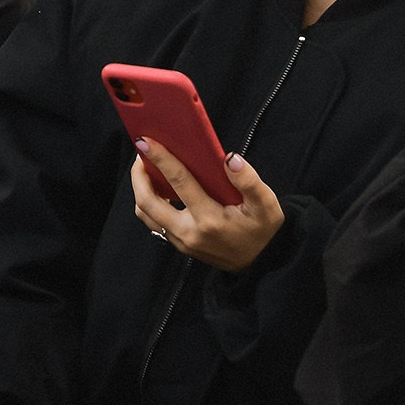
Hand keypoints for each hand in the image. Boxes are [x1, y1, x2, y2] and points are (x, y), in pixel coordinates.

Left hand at [130, 141, 283, 272]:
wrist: (262, 263)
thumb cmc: (263, 231)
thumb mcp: (266, 206)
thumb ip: (249, 181)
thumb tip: (230, 159)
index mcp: (210, 219)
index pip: (178, 183)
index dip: (160, 159)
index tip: (144, 141)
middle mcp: (189, 232)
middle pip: (148, 202)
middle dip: (138, 176)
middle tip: (141, 154)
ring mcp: (182, 241)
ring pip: (147, 215)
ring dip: (140, 190)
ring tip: (145, 169)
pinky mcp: (180, 245)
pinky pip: (155, 223)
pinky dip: (150, 203)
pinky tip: (158, 187)